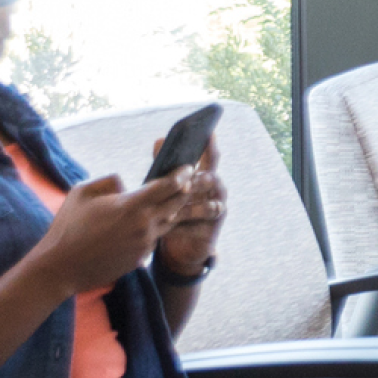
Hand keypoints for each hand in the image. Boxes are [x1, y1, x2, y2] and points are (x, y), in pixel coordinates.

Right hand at [27, 170, 192, 297]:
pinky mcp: (141, 257)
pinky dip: (159, 227)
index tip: (187, 167)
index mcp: (131, 205)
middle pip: (178, 203)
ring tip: (179, 198)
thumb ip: (109, 181)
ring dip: (175, 209)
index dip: (181, 174)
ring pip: (170, 221)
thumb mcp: (82, 192)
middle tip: (190, 180)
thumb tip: (125, 183)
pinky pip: (156, 237)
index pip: (169, 186)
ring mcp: (145, 243)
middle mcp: (144, 224)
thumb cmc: (67, 227)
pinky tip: (156, 221)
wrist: (61, 268)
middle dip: (186, 190)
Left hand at [155, 137, 226, 277]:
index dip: (211, 146)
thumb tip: (160, 140)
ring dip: (193, 205)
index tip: (209, 132)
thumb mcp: (169, 186)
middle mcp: (216, 192)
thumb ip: (167, 165)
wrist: (181, 244)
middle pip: (213, 179)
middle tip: (187, 179)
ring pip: (211, 205)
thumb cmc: (174, 208)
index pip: (211, 158)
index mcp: (206, 177)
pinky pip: (200, 227)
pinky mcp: (211, 231)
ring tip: (174, 209)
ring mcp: (217, 211)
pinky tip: (168, 229)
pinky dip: (184, 227)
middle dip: (200, 179)